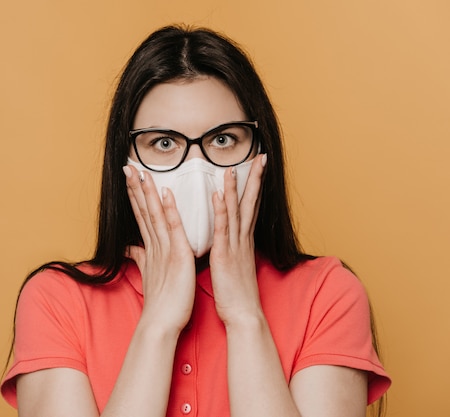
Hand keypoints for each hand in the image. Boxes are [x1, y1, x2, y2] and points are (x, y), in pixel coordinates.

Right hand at [123, 165, 195, 333]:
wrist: (162, 324)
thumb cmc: (161, 302)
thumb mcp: (149, 274)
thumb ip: (141, 257)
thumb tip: (131, 248)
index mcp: (151, 248)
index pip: (142, 216)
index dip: (135, 196)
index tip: (131, 177)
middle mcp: (154, 246)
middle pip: (143, 211)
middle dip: (135, 188)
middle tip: (128, 166)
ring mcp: (164, 250)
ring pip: (154, 215)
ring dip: (148, 193)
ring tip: (141, 173)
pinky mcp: (177, 256)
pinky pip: (173, 229)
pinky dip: (169, 211)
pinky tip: (165, 194)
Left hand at [209, 154, 266, 325]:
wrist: (244, 315)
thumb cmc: (236, 293)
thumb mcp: (233, 266)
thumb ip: (230, 249)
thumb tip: (226, 241)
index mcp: (243, 241)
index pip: (250, 207)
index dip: (254, 186)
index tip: (258, 167)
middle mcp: (242, 240)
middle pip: (250, 203)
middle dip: (255, 179)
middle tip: (260, 157)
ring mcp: (235, 247)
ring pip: (235, 211)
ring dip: (234, 188)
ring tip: (233, 167)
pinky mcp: (225, 256)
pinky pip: (223, 229)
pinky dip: (221, 210)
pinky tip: (218, 194)